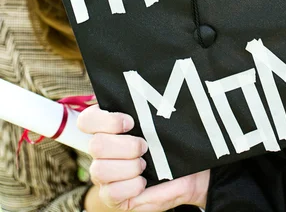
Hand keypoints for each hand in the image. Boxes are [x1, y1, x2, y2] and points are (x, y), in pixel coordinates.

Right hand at [78, 105, 209, 210]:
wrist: (188, 173)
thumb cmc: (171, 143)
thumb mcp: (165, 125)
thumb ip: (152, 112)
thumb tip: (154, 98)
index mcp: (108, 126)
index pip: (87, 120)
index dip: (106, 121)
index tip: (130, 122)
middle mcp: (101, 150)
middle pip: (95, 145)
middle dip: (126, 146)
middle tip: (145, 146)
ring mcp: (104, 174)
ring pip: (100, 170)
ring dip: (129, 167)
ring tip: (144, 165)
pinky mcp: (111, 196)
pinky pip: (111, 193)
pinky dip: (131, 186)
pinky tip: (143, 181)